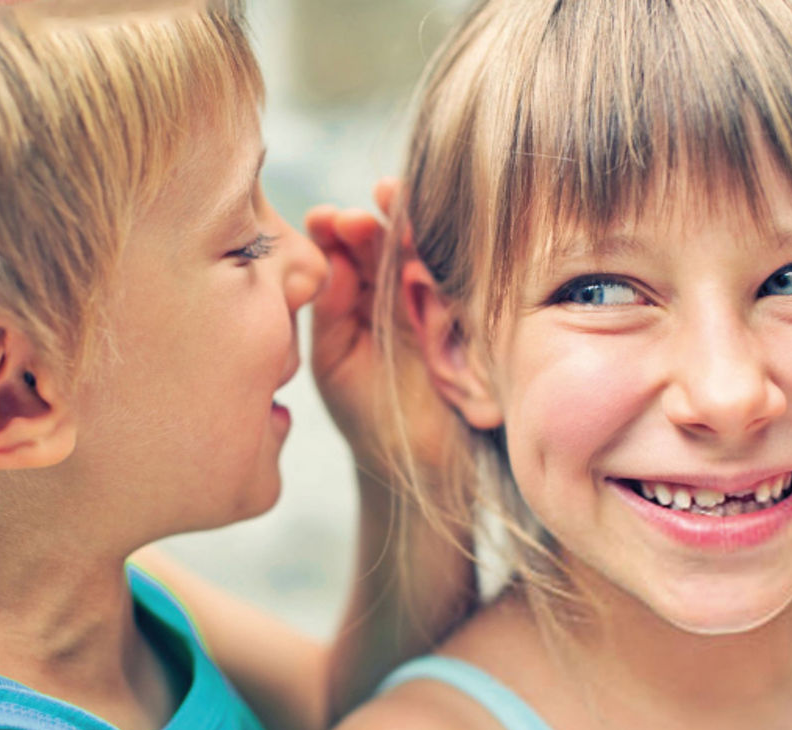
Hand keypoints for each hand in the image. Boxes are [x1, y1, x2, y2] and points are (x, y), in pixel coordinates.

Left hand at [307, 179, 454, 486]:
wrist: (415, 462)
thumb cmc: (366, 410)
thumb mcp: (334, 359)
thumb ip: (331, 310)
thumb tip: (332, 258)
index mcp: (356, 294)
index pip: (345, 248)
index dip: (336, 228)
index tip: (325, 219)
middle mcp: (394, 290)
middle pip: (385, 242)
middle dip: (373, 222)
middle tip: (356, 215)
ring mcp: (432, 303)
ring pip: (421, 255)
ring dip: (408, 229)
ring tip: (392, 205)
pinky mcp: (466, 322)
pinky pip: (455, 287)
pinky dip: (440, 267)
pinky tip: (424, 252)